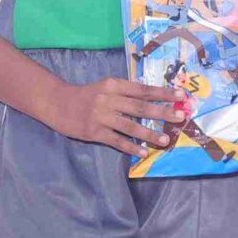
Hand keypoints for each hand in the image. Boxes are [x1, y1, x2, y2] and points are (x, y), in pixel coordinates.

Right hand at [45, 76, 186, 153]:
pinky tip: (143, 152)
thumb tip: (153, 100)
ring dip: (149, 133)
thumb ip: (126, 92)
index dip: (162, 93)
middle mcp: (108, 99)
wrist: (58, 104)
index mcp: (114, 85)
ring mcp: (101, 116)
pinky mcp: (94, 132)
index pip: (142, 89)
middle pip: (139, 107)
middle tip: (179, 116)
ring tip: (165, 140)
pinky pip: (116, 141)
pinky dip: (131, 147)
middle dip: (161, 112)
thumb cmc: (87, 95)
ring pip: (130, 126)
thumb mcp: (106, 87)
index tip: (180, 96)